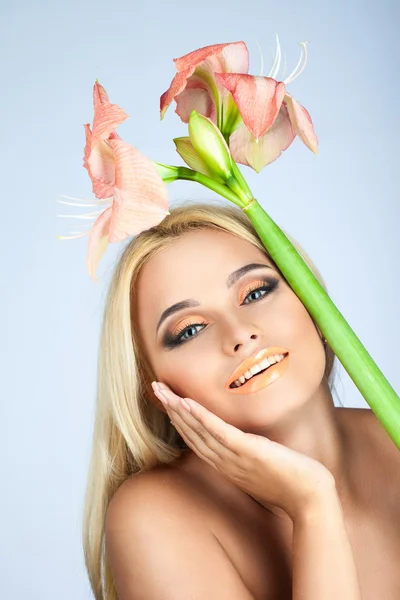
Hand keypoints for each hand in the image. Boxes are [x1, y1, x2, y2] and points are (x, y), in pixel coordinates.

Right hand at [152, 382, 335, 521]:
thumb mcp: (262, 467)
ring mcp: (234, 457)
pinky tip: (187, 403)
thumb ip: (248, 456)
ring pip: (199, 430)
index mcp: (226, 464)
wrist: (311, 498)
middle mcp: (224, 461)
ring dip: (178, 409)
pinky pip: (219, 432)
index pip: (196, 438)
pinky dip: (201, 417)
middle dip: (171, 409)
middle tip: (154, 388)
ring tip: (162, 391)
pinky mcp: (248, 451)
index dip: (180, 419)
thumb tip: (246, 443)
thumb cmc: (291, 483)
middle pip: (191, 432)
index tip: (167, 402)